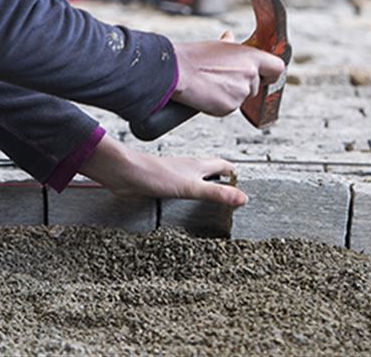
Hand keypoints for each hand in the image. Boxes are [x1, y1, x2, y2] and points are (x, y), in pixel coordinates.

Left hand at [80, 135, 244, 206]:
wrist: (126, 174)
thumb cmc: (156, 175)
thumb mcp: (192, 187)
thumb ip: (217, 193)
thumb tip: (243, 197)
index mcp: (200, 165)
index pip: (224, 166)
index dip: (235, 174)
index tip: (244, 186)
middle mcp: (189, 168)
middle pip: (212, 171)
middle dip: (223, 181)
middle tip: (232, 194)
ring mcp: (176, 175)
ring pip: (196, 179)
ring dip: (206, 187)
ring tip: (213, 201)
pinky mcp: (163, 184)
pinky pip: (182, 188)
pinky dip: (190, 195)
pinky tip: (186, 205)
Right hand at [172, 32, 284, 115]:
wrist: (177, 72)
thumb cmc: (194, 57)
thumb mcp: (216, 45)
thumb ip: (229, 45)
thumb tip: (229, 37)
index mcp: (250, 57)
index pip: (277, 68)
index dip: (270, 73)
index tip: (263, 74)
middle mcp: (250, 75)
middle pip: (257, 85)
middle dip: (244, 85)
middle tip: (225, 79)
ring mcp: (241, 93)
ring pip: (243, 97)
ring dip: (231, 94)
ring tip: (212, 84)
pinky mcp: (230, 107)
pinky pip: (230, 108)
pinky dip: (221, 104)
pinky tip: (208, 94)